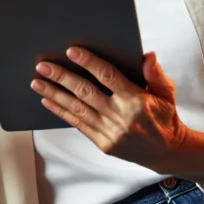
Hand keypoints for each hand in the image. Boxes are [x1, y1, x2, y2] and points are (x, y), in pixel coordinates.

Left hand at [31, 48, 187, 171]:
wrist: (166, 152)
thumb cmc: (164, 116)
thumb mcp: (166, 93)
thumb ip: (155, 73)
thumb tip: (147, 55)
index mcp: (136, 100)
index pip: (108, 76)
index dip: (89, 62)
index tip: (72, 51)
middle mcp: (120, 116)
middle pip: (85, 92)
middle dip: (61, 77)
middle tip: (43, 66)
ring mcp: (110, 132)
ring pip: (77, 109)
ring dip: (54, 94)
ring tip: (37, 82)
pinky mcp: (103, 144)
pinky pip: (78, 124)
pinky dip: (61, 112)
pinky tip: (47, 101)